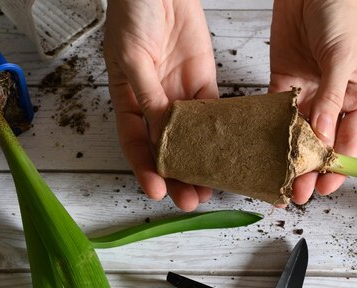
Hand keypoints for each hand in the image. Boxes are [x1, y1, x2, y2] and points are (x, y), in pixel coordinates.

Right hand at [104, 0, 218, 210]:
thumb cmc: (133, 12)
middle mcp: (153, 102)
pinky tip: (229, 150)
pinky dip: (221, 132)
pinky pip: (213, 111)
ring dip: (202, 160)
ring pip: (192, 135)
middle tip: (191, 199)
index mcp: (127, 99)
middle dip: (178, 174)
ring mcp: (179, 93)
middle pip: (166, 146)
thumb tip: (162, 131)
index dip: (145, 168)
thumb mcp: (133, 57)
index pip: (135, 142)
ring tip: (213, 185)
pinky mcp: (203, 80)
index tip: (157, 190)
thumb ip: (148, 95)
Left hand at [269, 0, 356, 203]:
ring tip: (275, 177)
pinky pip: (274, 112)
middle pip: (319, 142)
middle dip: (307, 168)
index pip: (348, 140)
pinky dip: (267, 130)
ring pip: (295, 132)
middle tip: (294, 191)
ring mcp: (306, 93)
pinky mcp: (282, 83)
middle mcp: (333, 100)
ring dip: (285, 155)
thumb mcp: (342, 58)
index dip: (336, 165)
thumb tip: (319, 136)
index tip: (324, 187)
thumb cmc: (339, 15)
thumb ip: (331, 99)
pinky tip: (260, 147)